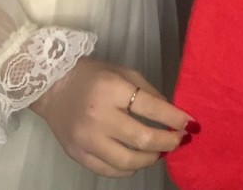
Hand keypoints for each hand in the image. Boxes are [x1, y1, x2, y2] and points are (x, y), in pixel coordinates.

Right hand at [30, 57, 195, 177]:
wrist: (52, 88)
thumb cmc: (92, 75)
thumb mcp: (122, 72)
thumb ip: (147, 92)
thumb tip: (170, 113)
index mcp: (112, 89)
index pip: (151, 108)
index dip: (174, 118)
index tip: (190, 124)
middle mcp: (100, 117)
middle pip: (142, 139)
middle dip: (168, 142)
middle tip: (180, 140)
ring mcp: (88, 140)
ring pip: (128, 160)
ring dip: (151, 158)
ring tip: (160, 151)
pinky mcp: (79, 156)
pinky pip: (110, 170)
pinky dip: (129, 168)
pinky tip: (138, 159)